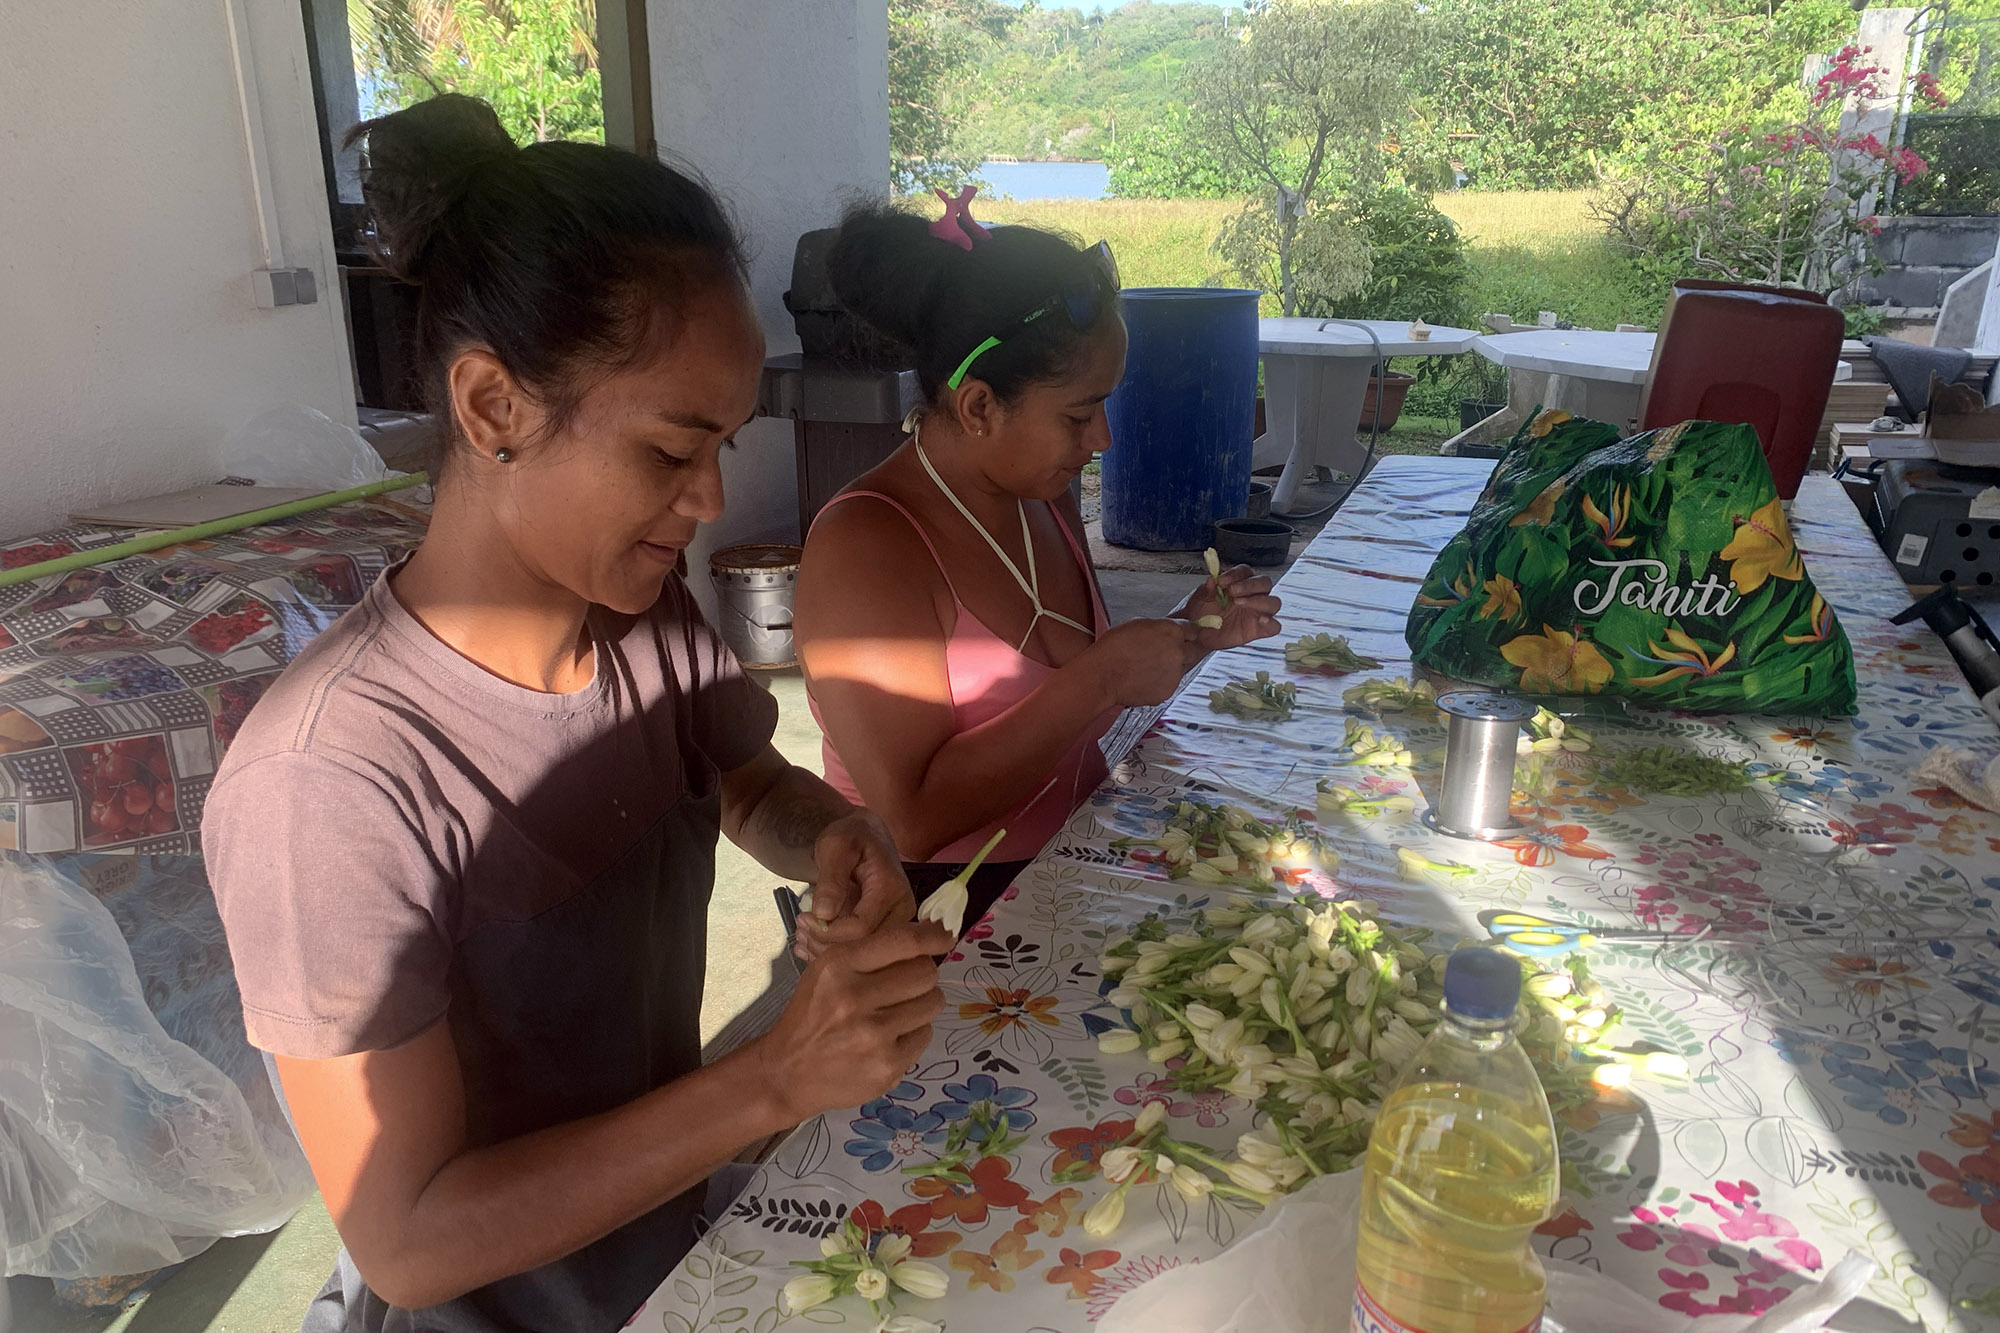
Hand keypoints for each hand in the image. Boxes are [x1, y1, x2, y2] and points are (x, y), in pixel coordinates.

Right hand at [756, 920, 950, 1120]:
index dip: (933, 936)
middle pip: (926, 973)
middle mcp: (855, 997)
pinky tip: (889, 1038)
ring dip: (922, 1004)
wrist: (787, 1073)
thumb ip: (869, 954)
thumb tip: (926, 939)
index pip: (903, 941)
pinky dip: (913, 1034)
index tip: (944, 936)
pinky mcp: (887, 1066)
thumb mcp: (826, 972)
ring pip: (932, 1003)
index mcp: (839, 966)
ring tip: (898, 1012)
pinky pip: (925, 1035)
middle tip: (907, 985)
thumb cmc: (811, 1015)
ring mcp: (873, 1035)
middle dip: (922, 976)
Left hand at [795, 811, 912, 962]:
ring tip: (801, 935)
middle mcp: (901, 911)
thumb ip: (831, 879)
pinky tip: (809, 944)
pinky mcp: (884, 930)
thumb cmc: (850, 837)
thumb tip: (824, 914)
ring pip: (860, 954)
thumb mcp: (835, 847)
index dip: (828, 931)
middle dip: (826, 945)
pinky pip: (859, 951)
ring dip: (825, 951)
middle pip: (863, 947)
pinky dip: (830, 952)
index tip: (803, 918)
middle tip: (799, 930)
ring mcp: (895, 923)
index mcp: (893, 889)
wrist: (863, 836)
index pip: (861, 928)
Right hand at [1080, 617, 1197, 707]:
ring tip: (1150, 667)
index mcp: (1173, 631)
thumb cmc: (1114, 645)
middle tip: (1166, 653)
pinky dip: (1162, 681)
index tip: (1179, 636)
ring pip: (1182, 668)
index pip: (1192, 630)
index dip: (1185, 633)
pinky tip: (1145, 678)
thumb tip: (1169, 631)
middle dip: (1184, 650)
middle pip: (1194, 650)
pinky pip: (1171, 683)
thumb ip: (1161, 627)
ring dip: (1173, 666)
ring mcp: (1176, 673)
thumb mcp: (1139, 624)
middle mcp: (1180, 652)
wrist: (1103, 675)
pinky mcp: (1169, 690)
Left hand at [1185, 564, 1282, 652]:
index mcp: (1239, 583)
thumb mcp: (1199, 599)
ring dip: (1259, 600)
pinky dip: (1271, 623)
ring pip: (1273, 602)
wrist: (1198, 634)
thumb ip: (1206, 589)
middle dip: (1250, 585)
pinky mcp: (1260, 630)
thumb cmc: (1201, 613)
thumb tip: (1212, 580)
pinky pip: (1275, 626)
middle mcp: (1253, 595)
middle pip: (1265, 582)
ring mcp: (1258, 612)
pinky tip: (1260, 621)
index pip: (1246, 571)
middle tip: (1233, 591)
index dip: (1236, 574)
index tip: (1221, 581)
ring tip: (1239, 603)